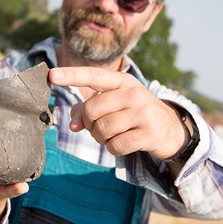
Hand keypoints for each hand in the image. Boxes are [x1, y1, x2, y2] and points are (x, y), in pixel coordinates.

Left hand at [49, 67, 184, 159]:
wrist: (170, 128)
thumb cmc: (134, 113)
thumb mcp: (115, 104)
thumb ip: (88, 109)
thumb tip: (71, 125)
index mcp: (122, 81)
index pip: (93, 75)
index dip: (72, 75)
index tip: (52, 75)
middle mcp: (133, 93)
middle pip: (92, 110)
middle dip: (89, 123)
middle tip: (99, 127)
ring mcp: (143, 113)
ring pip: (102, 130)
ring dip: (101, 138)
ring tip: (114, 134)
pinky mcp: (148, 133)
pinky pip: (115, 145)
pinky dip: (114, 148)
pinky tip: (125, 142)